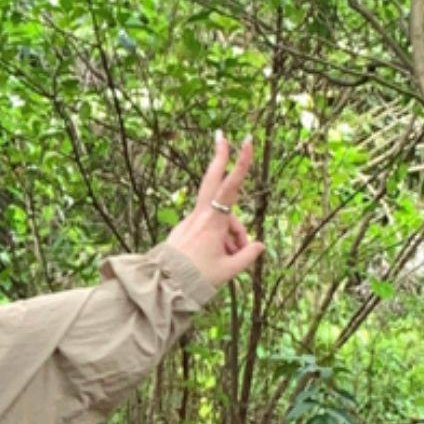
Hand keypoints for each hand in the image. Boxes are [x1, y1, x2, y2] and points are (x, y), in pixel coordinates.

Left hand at [162, 132, 264, 290]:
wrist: (165, 287)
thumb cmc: (197, 279)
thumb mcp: (228, 270)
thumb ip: (247, 256)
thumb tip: (258, 246)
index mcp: (212, 222)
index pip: (230, 186)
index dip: (240, 163)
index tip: (245, 141)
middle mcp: (200, 217)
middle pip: (213, 181)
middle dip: (219, 158)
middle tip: (221, 136)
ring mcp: (191, 222)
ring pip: (219, 217)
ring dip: (232, 231)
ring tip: (233, 256)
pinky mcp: (185, 230)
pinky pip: (208, 228)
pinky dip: (219, 238)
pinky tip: (220, 257)